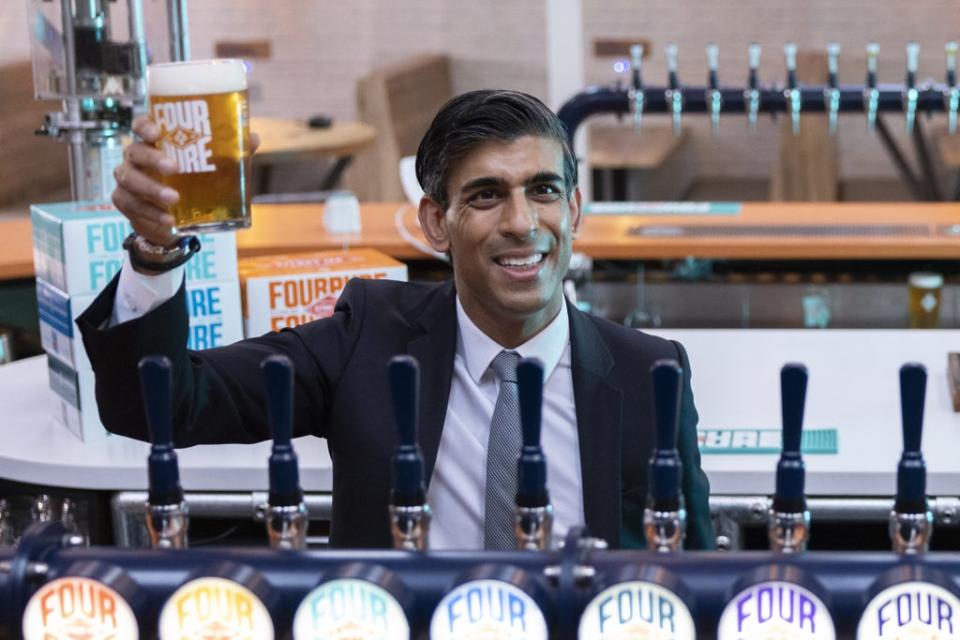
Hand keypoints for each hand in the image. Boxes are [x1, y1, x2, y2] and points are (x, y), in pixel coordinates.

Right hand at [112, 116, 260, 246]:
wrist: (175, 220)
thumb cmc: (192, 183)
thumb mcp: (211, 167)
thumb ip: (229, 152)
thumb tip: (254, 138)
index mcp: (154, 142)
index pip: (141, 125)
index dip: (144, 125)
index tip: (154, 131)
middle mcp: (136, 157)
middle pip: (135, 151)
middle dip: (153, 159)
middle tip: (174, 168)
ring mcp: (127, 179)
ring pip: (129, 179)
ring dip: (151, 189)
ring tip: (173, 200)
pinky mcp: (124, 201)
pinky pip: (131, 205)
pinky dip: (150, 213)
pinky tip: (168, 219)